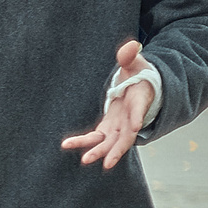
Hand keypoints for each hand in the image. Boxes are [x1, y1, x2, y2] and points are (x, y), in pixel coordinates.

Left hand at [62, 40, 155, 169]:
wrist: (140, 89)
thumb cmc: (139, 74)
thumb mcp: (136, 62)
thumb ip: (130, 56)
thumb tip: (132, 45)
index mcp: (139, 100)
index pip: (139, 110)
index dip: (136, 117)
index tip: (135, 126)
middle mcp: (131, 118)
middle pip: (125, 137)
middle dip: (116, 149)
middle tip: (106, 162)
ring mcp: (119, 125)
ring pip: (110, 142)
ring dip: (98, 151)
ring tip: (85, 160)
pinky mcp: (108, 127)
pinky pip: (95, 137)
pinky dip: (84, 141)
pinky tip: (66, 144)